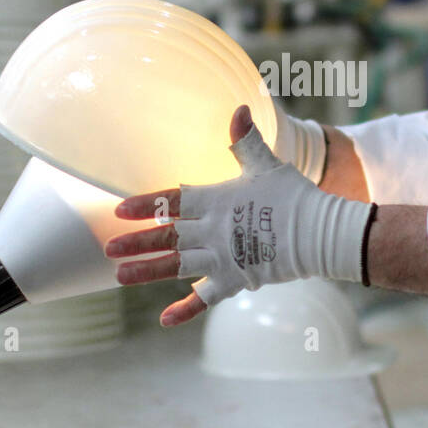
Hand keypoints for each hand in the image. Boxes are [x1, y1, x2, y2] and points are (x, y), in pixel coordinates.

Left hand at [105, 105, 372, 326]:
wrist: (318, 232)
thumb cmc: (292, 194)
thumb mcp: (266, 165)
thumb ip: (246, 140)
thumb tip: (240, 107)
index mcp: (216, 200)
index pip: (172, 201)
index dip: (145, 205)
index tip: (119, 210)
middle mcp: (212, 231)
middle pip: (167, 237)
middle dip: (137, 242)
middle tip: (108, 247)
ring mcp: (222, 258)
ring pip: (176, 267)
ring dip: (147, 272)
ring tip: (119, 276)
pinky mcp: (235, 280)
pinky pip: (206, 298)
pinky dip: (187, 309)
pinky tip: (164, 320)